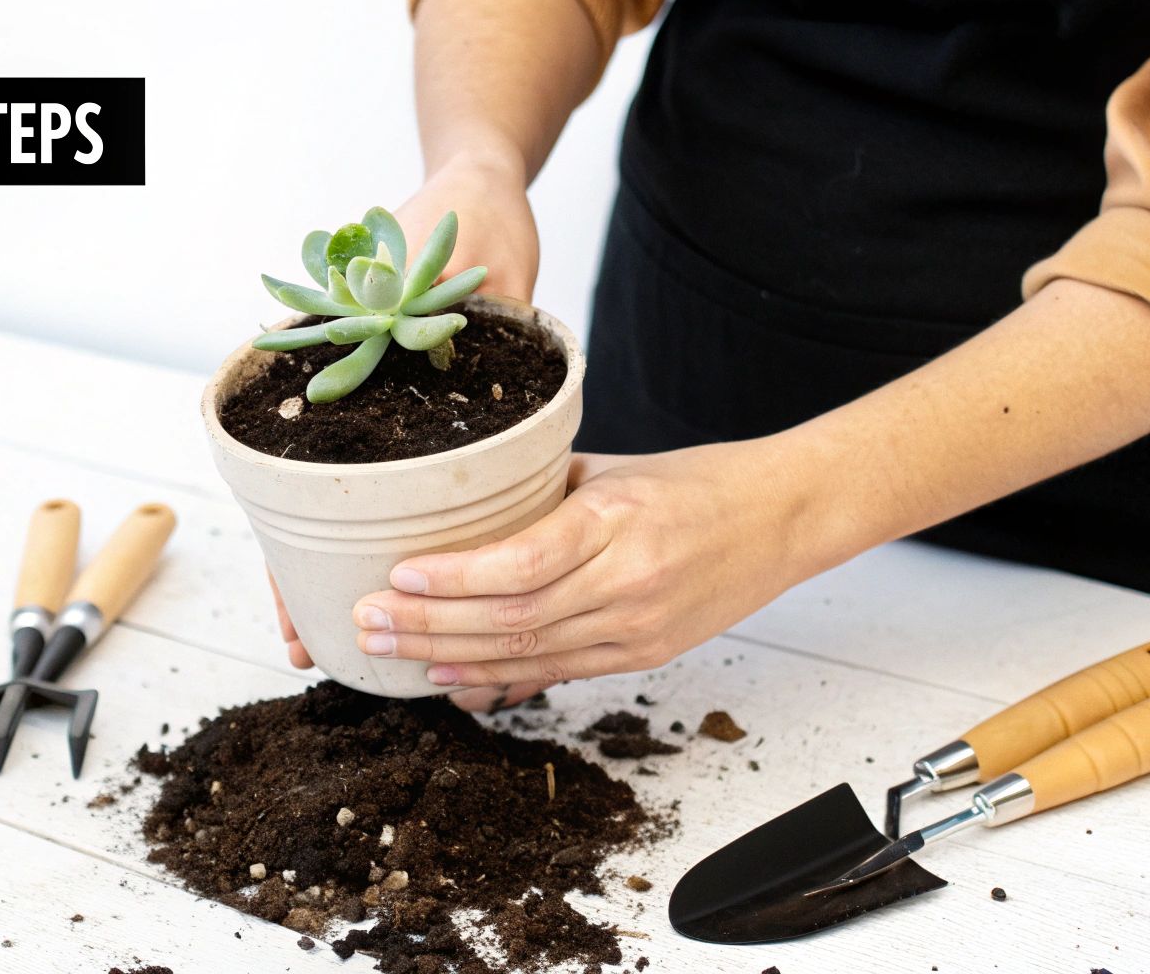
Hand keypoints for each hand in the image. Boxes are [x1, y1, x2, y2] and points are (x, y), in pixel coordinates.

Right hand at [266, 153, 541, 670]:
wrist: (481, 188)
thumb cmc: (464, 214)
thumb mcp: (453, 256)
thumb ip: (439, 304)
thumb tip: (427, 352)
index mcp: (332, 352)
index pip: (287, 456)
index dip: (284, 535)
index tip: (290, 597)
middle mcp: (343, 384)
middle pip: (307, 493)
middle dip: (302, 570)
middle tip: (306, 639)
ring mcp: (375, 403)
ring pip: (348, 498)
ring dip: (337, 560)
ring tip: (337, 630)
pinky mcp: (413, 411)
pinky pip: (398, 482)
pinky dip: (395, 526)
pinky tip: (404, 575)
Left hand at [350, 441, 830, 705]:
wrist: (782, 518)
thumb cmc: (694, 483)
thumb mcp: (613, 469)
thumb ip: (540, 496)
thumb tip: (461, 514)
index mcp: (616, 520)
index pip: (524, 561)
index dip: (456, 577)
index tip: (398, 575)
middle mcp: (627, 581)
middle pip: (512, 618)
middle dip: (429, 626)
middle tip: (367, 622)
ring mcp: (637, 627)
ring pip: (527, 654)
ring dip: (450, 658)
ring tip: (389, 649)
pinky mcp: (643, 656)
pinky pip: (556, 673)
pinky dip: (497, 680)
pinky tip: (448, 679)